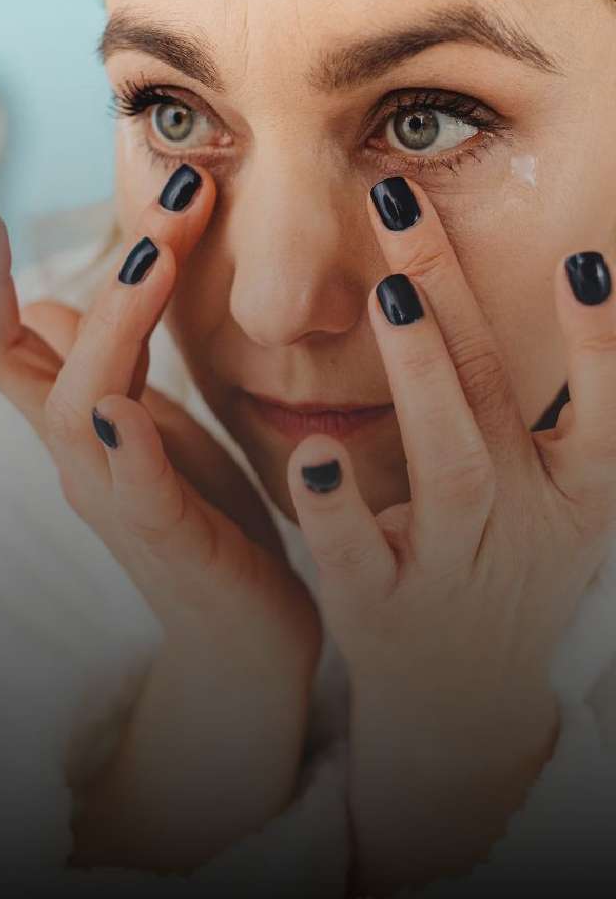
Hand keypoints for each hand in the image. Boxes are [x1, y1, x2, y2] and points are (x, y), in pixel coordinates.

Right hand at [0, 169, 320, 870]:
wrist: (241, 634)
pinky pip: (135, 493)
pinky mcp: (170, 542)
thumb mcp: (144, 421)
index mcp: (79, 416)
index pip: (5, 337)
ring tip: (154, 259)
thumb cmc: (195, 514)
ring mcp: (116, 497)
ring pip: (80, 406)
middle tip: (175, 191)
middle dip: (106, 264)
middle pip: (42, 352)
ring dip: (114, 326)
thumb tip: (44, 300)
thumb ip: (97, 364)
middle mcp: (80, 452)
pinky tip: (124, 409)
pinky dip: (126, 447)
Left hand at [285, 174, 615, 893]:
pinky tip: (316, 450)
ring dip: (423, 378)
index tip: (584, 259)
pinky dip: (343, 503)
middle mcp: (520, 519)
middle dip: (454, 302)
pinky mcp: (382, 606)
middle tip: (404, 204)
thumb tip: (567, 280)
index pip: (599, 410)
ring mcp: (453, 563)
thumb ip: (546, 406)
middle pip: (493, 400)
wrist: (463, 698)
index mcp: (571, 492)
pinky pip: (360, 552)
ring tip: (388, 297)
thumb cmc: (505, 564)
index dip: (598, 341)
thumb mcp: (553, 497)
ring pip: (448, 466)